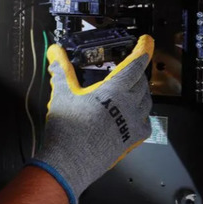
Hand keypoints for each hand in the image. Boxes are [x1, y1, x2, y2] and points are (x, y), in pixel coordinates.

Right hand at [29, 35, 154, 203]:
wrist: (70, 162)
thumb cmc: (68, 130)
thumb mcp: (62, 94)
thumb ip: (61, 70)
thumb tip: (55, 53)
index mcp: (115, 91)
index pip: (135, 64)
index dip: (143, 49)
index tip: (147, 41)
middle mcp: (129, 106)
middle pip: (142, 82)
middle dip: (136, 72)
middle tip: (128, 68)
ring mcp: (132, 124)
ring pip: (146, 102)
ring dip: (140, 92)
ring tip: (129, 90)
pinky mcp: (132, 140)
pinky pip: (145, 122)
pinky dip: (141, 114)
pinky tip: (130, 115)